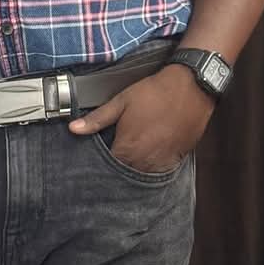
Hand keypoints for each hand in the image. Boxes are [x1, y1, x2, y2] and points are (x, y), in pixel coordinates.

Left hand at [68, 65, 214, 173]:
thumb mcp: (122, 101)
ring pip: (142, 176)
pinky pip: (160, 172)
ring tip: (132, 156)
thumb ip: (97, 119)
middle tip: (116, 156)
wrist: (190, 88)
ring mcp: (161, 162)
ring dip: (135, 169)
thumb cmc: (155, 93)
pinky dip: (153, 168)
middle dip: (118, 169)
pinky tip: (150, 156)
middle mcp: (143, 161)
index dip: (102, 164)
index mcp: (127, 148)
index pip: (107, 168)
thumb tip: (73, 128)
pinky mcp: (176, 160)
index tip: (99, 159)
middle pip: (124, 175)